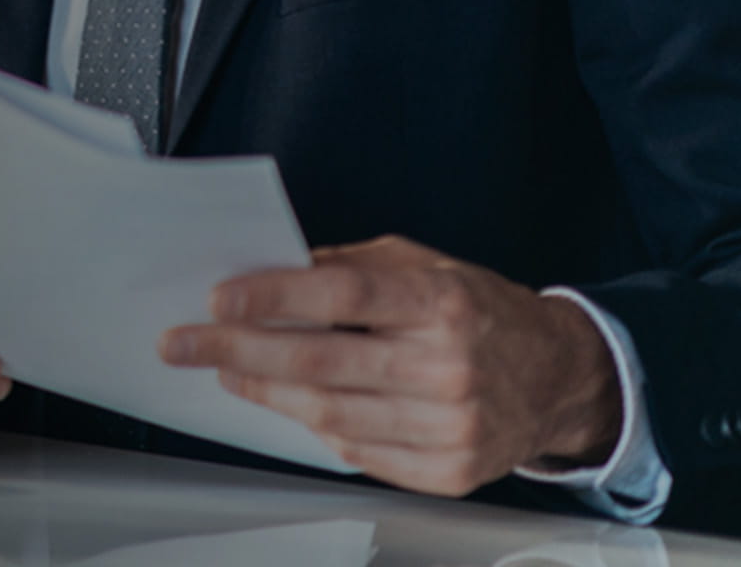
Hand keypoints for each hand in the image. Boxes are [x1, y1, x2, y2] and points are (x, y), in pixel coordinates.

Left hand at [159, 234, 622, 496]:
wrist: (559, 378)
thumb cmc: (477, 313)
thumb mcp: (423, 267)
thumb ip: (349, 267)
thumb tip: (268, 268)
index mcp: (441, 304)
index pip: (342, 294)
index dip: (273, 296)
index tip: (216, 298)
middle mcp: (449, 367)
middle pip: (321, 360)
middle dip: (237, 349)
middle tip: (181, 342)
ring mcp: (453, 426)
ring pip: (329, 413)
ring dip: (264, 391)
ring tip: (224, 370)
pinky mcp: (450, 472)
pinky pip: (358, 451)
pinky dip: (315, 427)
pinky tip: (288, 404)